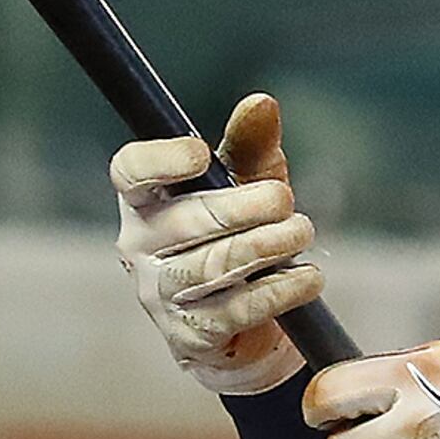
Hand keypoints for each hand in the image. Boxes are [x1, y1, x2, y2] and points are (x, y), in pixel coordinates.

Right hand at [113, 93, 322, 397]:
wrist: (240, 329)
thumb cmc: (237, 238)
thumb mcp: (248, 186)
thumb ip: (251, 147)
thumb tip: (261, 104)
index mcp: (146, 199)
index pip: (130, 172)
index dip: (159, 161)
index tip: (200, 153)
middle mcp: (140, 246)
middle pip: (186, 221)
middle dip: (243, 207)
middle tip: (286, 200)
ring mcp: (160, 293)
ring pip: (213, 265)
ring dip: (267, 246)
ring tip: (302, 232)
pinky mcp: (190, 334)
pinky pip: (236, 309)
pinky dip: (280, 290)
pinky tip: (309, 278)